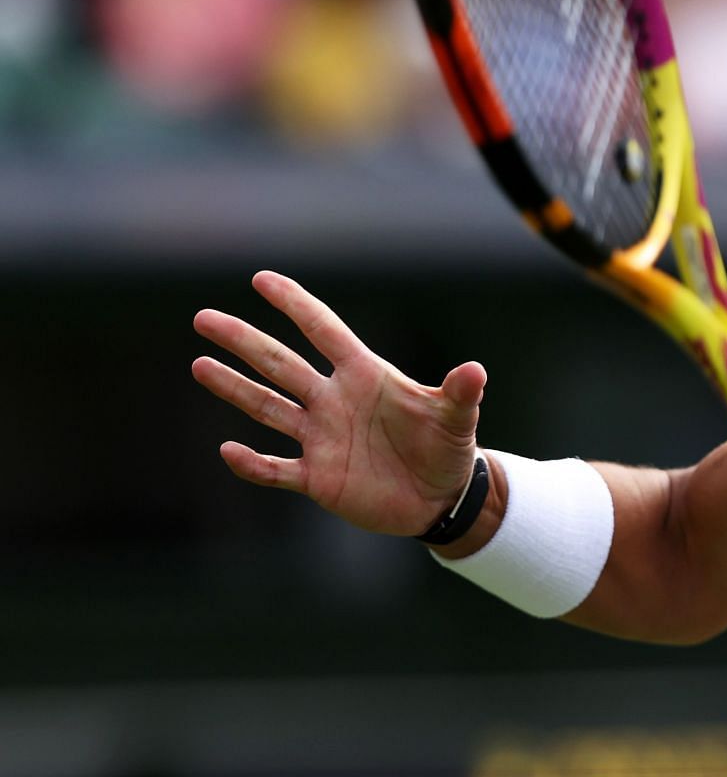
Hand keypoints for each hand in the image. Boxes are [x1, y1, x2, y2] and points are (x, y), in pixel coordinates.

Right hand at [192, 270, 486, 535]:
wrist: (441, 498)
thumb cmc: (447, 447)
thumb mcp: (457, 418)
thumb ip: (460, 394)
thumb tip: (476, 370)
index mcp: (364, 375)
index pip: (323, 330)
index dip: (295, 304)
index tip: (261, 279)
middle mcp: (334, 401)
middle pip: (280, 364)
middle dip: (244, 341)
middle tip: (204, 317)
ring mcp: (321, 438)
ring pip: (268, 408)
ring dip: (235, 388)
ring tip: (199, 364)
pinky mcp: (317, 478)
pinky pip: (276, 469)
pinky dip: (252, 464)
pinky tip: (228, 451)